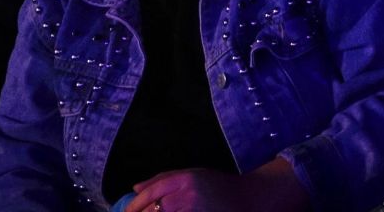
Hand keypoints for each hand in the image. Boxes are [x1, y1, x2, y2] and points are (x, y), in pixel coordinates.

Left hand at [129, 159, 307, 211]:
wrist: (248, 199)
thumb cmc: (218, 186)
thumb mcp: (193, 175)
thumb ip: (164, 178)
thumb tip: (135, 188)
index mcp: (185, 179)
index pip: (152, 191)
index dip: (135, 205)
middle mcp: (189, 194)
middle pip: (154, 210)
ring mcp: (195, 210)